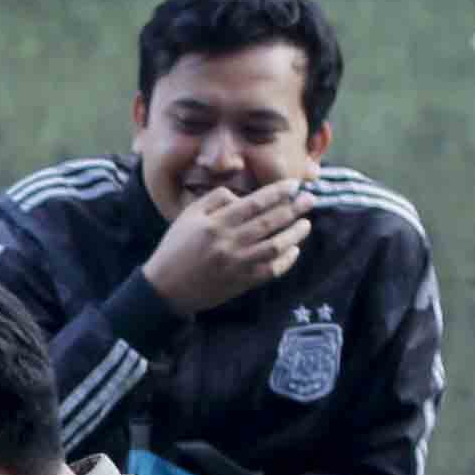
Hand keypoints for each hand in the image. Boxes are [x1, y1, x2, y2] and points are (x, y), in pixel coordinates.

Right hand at [142, 180, 310, 316]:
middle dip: (293, 209)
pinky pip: (270, 270)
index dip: (278, 193)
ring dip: (294, 234)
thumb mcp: (188, 216)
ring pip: (275, 246)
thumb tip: (241, 197)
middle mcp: (229, 243)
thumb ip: (215, 200)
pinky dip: (285, 261)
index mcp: (216, 224)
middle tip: (310, 199)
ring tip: (306, 224)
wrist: (165, 289)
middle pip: (270, 222)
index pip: (255, 203)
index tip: (294, 185)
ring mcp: (237, 264)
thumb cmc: (175, 248)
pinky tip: (293, 250)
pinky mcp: (240, 282)